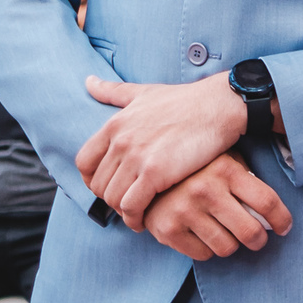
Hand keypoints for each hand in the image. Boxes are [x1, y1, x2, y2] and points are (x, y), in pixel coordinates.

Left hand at [77, 72, 247, 229]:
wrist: (218, 106)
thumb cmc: (185, 100)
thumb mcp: (144, 92)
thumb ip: (113, 91)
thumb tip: (88, 82)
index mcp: (115, 124)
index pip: (84, 163)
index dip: (92, 180)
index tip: (109, 186)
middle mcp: (120, 141)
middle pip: (99, 185)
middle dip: (111, 198)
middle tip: (128, 203)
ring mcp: (137, 157)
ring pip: (113, 199)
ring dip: (123, 211)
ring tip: (137, 214)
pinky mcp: (155, 173)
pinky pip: (132, 206)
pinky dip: (135, 219)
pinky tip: (144, 220)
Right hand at [141, 153, 292, 259]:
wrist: (146, 172)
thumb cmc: (196, 168)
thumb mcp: (223, 159)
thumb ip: (245, 179)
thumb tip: (271, 211)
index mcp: (226, 169)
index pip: (266, 201)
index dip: (282, 219)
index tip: (285, 227)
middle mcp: (206, 189)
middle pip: (250, 232)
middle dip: (259, 240)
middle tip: (257, 239)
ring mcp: (185, 210)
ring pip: (228, 248)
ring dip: (232, 244)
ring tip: (225, 231)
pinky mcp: (169, 230)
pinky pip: (204, 254)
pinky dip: (208, 249)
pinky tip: (202, 233)